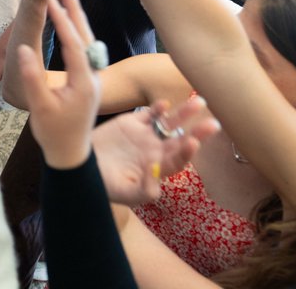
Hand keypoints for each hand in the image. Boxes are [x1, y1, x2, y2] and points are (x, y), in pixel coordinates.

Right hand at [17, 0, 101, 168]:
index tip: (51, 2)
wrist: (71, 155)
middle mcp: (92, 76)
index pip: (73, 45)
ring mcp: (92, 78)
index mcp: (83, 82)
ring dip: (79, 18)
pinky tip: (72, 25)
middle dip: (76, 11)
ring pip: (88, 41)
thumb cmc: (54, 134)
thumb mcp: (40, 107)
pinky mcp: (88, 81)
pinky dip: (78, 32)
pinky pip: (86, 49)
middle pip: (86, 37)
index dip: (62, 23)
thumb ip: (33, 78)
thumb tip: (23, 49)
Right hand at [93, 98, 220, 205]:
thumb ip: (144, 190)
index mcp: (157, 169)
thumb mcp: (124, 193)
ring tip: (199, 102)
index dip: (186, 152)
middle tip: (214, 124)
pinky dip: (158, 109)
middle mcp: (156, 150)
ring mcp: (145, 135)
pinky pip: (150, 114)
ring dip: (184, 114)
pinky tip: (164, 104)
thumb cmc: (103, 184)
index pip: (178, 160)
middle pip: (181, 140)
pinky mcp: (132, 122)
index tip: (192, 142)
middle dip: (198, 132)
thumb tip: (157, 176)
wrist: (82, 165)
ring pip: (170, 124)